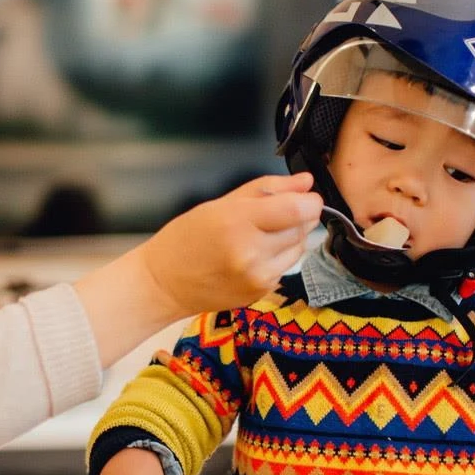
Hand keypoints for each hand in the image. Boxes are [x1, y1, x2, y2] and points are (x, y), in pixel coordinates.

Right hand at [138, 172, 321, 317]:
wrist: (164, 283)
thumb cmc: (187, 238)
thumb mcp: (221, 203)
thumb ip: (268, 189)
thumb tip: (306, 181)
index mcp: (237, 221)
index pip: (298, 209)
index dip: (310, 201)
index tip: (306, 196)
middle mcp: (251, 252)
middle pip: (302, 227)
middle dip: (297, 217)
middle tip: (272, 215)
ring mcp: (258, 276)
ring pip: (299, 248)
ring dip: (290, 238)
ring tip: (259, 236)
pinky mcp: (261, 292)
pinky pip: (286, 267)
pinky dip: (278, 257)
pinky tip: (253, 255)